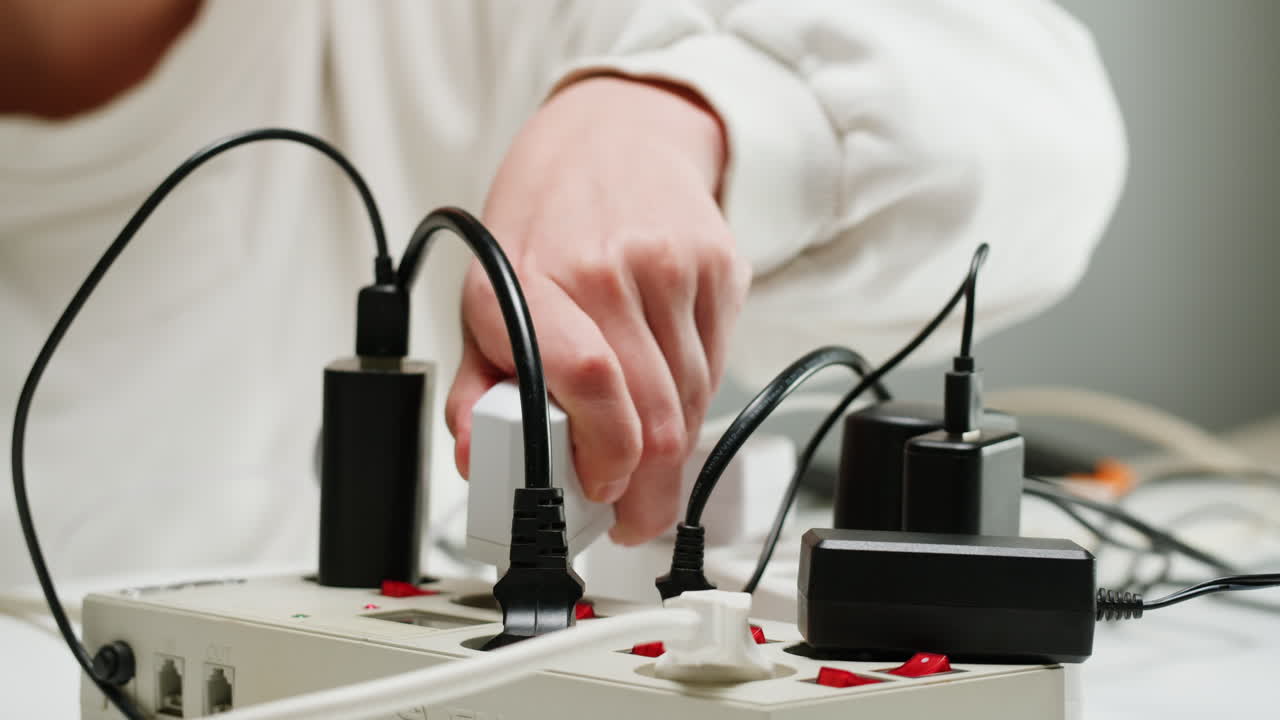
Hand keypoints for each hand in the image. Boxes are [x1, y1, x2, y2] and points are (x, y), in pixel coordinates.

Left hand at [445, 76, 749, 544]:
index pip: (587, 382)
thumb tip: (478, 460)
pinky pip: (718, 367)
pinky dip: (695, 398)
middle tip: (633, 514)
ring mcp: (675, 266)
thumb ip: (477, 388)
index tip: (598, 491)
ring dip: (671, 449)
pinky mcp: (723, 268)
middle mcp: (610, 267)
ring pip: (694, 401)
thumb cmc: (543, 223)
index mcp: (534, 279)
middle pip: (654, 413)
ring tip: (646, 456)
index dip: (603, 456)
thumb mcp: (484, 293)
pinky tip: (668, 389)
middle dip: (647, 489)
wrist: (612, 135)